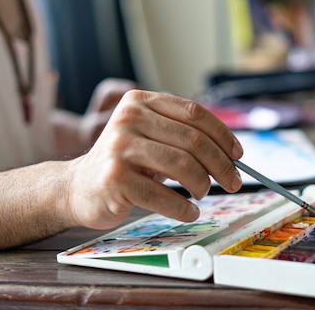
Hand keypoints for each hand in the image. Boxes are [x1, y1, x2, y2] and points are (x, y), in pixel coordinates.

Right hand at [65, 90, 243, 229]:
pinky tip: (190, 212)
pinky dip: (184, 208)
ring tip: (204, 194)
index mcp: (140, 101)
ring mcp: (119, 148)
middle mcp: (128, 119)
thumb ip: (181, 134)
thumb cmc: (123, 162)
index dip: (222, 134)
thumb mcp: (149, 136)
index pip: (194, 112)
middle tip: (233, 182)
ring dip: (203, 185)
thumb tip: (231, 153)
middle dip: (221, 165)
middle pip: (193, 140)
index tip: (238, 154)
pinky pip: (164, 195)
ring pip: (183, 166)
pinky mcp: (115, 178)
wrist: (76, 187)